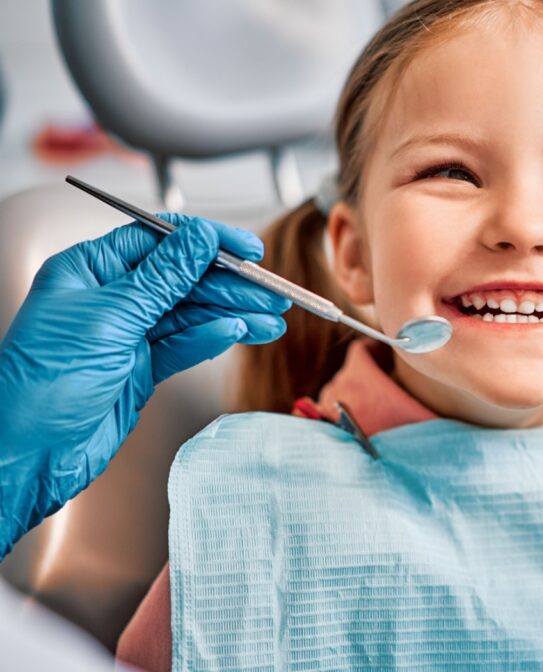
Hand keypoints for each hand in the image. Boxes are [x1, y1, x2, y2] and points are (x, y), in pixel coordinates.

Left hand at [0, 215, 289, 554]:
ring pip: (191, 315)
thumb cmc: (42, 385)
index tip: (246, 247)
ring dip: (232, 316)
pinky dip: (212, 339)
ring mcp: (127, 335)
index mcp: (89, 271)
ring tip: (269, 321)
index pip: (159, 240)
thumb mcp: (111, 319)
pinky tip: (238, 335)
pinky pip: (185, 345)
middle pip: (183, 279)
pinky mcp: (141, 368)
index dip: (206, 241)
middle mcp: (109, 299)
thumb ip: (162, 278)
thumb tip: (199, 239)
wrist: (29, 454)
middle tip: (270, 293)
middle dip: (230, 285)